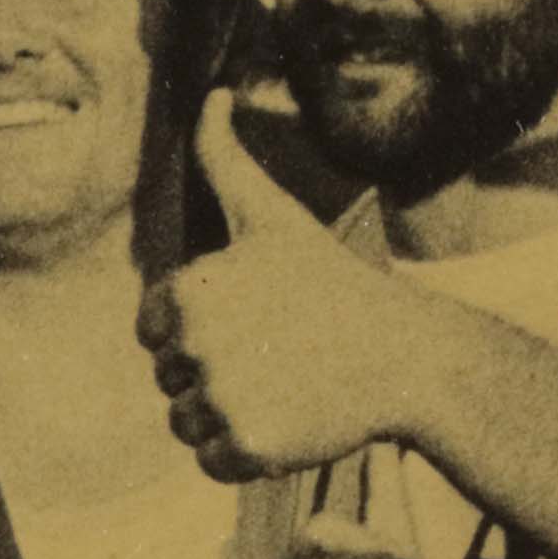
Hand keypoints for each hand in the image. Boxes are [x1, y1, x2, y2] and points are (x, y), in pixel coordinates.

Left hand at [152, 101, 444, 483]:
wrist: (403, 354)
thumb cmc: (331, 281)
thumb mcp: (272, 214)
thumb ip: (223, 159)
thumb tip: (209, 96)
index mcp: (189, 293)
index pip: (154, 330)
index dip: (199, 328)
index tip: (252, 319)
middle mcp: (196, 348)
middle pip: (169, 379)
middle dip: (214, 372)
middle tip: (277, 353)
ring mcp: (222, 401)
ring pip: (185, 424)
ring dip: (225, 413)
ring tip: (283, 384)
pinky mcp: (246, 449)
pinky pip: (211, 462)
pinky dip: (243, 452)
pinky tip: (288, 417)